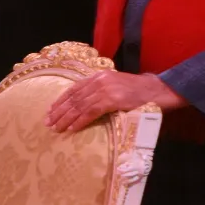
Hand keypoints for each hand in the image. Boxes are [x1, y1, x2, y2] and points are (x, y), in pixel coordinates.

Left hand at [45, 71, 186, 132]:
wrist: (156, 90)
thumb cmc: (136, 91)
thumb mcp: (114, 85)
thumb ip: (99, 90)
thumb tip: (82, 103)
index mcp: (98, 76)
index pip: (73, 89)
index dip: (60, 100)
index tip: (50, 110)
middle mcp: (98, 81)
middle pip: (74, 98)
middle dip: (59, 111)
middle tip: (48, 122)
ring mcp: (105, 90)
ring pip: (80, 106)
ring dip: (66, 118)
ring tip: (57, 128)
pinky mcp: (112, 100)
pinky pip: (91, 112)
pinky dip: (80, 121)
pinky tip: (72, 128)